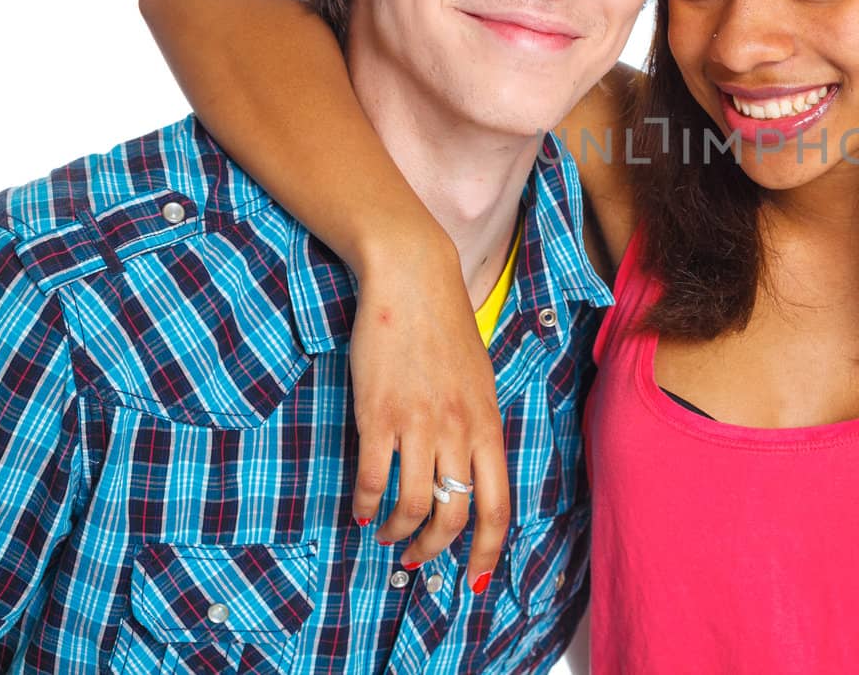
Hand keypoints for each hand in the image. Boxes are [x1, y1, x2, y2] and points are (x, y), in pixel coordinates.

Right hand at [349, 237, 510, 591]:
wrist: (413, 281)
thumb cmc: (446, 330)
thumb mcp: (479, 382)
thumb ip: (477, 428)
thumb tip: (471, 474)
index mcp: (488, 425)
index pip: (499, 505)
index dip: (487, 550)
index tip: (474, 578)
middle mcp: (459, 431)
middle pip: (455, 516)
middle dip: (435, 551)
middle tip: (416, 560)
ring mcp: (418, 424)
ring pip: (413, 505)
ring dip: (396, 532)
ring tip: (385, 534)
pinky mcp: (378, 415)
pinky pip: (371, 479)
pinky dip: (363, 504)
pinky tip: (359, 509)